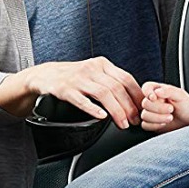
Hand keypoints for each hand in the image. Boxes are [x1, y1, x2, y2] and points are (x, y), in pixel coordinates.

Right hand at [15, 57, 142, 128]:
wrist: (45, 75)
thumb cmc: (74, 77)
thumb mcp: (95, 74)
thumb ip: (112, 82)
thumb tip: (135, 100)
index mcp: (103, 64)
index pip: (126, 79)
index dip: (137, 95)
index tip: (144, 109)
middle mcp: (92, 68)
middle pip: (117, 88)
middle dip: (129, 106)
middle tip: (135, 121)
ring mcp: (78, 78)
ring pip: (103, 94)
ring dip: (116, 110)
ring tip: (123, 123)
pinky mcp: (65, 89)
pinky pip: (81, 99)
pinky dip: (93, 108)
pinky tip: (101, 116)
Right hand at [140, 82, 188, 132]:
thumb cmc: (186, 105)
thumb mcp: (180, 95)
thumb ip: (169, 91)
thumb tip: (157, 91)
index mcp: (158, 90)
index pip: (146, 87)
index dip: (148, 92)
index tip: (154, 98)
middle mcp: (152, 101)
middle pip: (145, 103)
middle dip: (158, 108)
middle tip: (171, 109)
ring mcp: (150, 112)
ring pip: (144, 115)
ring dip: (158, 118)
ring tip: (170, 118)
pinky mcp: (150, 123)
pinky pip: (145, 125)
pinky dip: (155, 125)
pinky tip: (164, 124)